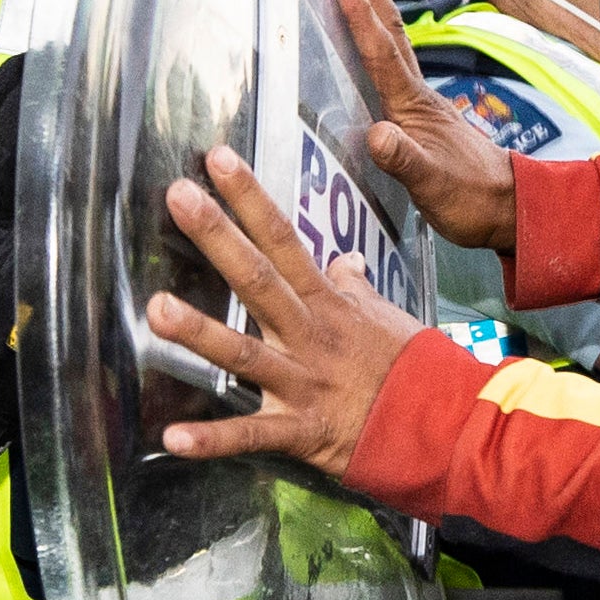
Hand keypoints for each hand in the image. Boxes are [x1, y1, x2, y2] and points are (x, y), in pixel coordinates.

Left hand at [148, 145, 425, 482]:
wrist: (443, 425)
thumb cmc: (415, 369)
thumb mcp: (387, 318)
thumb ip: (356, 288)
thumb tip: (344, 259)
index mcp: (327, 305)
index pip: (284, 239)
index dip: (251, 199)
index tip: (218, 159)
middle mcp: (309, 335)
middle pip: (259, 278)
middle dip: (218, 236)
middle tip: (179, 195)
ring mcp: (303, 382)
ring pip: (246, 354)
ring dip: (200, 333)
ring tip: (156, 310)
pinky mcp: (301, 430)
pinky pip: (252, 436)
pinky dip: (212, 440)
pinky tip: (172, 436)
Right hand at [334, 0, 517, 252]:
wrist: (511, 207)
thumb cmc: (471, 200)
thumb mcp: (433, 186)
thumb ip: (405, 160)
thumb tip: (378, 134)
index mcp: (412, 106)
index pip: (381, 53)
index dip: (360, 15)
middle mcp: (414, 93)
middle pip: (388, 27)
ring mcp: (418, 99)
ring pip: (390, 37)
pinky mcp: (419, 112)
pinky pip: (389, 60)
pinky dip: (374, 33)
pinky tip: (367, 29)